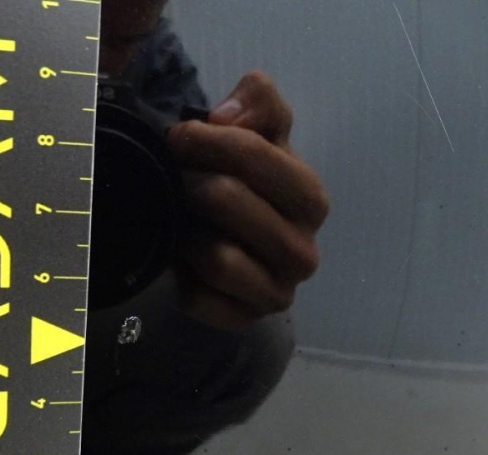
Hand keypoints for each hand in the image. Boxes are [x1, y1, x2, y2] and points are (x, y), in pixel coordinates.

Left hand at [168, 71, 328, 328]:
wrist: (226, 239)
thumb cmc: (246, 183)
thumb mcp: (259, 131)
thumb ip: (258, 101)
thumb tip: (226, 116)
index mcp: (310, 199)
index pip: (258, 158)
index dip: (210, 142)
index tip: (180, 137)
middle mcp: (303, 252)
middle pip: (230, 202)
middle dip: (192, 183)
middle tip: (177, 178)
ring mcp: (276, 293)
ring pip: (218, 258)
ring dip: (186, 232)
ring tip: (181, 220)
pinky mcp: (242, 320)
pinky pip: (200, 300)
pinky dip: (182, 277)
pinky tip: (183, 260)